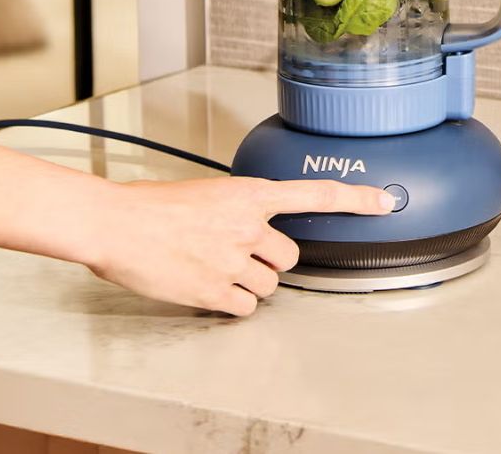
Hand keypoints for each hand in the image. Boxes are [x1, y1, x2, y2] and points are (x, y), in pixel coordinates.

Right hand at [82, 176, 395, 315]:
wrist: (115, 225)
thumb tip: (252, 226)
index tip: (384, 203)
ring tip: (214, 268)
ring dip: (249, 284)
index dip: (355, 199)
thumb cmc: (151, 207)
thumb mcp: (207, 193)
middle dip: (270, 262)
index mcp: (248, 194)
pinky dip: (232, 304)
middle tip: (239, 255)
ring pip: (268, 285)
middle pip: (289, 257)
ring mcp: (233, 259)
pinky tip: (209, 288)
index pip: (315, 194)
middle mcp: (248, 226)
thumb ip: (238, 209)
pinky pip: (245, 307)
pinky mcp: (215, 290)